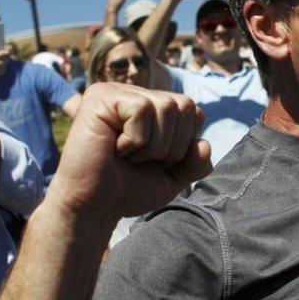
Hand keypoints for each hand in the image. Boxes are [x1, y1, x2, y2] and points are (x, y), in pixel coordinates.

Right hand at [48, 83, 211, 222]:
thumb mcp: (172, 178)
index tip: (156, 162)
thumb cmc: (128, 189)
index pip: (193, 111)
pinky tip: (114, 148)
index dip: (183, 144)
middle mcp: (136, 94)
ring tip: (128, 155)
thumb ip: (194, 163)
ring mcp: (117, 92)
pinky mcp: (100, 96)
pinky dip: (135, 139)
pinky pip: (141, 110)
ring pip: (165, 107)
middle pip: (183, 105)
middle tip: (140, 160)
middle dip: (170, 145)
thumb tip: (205, 145)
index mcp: (153, 107)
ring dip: (152, 145)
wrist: (93, 207)